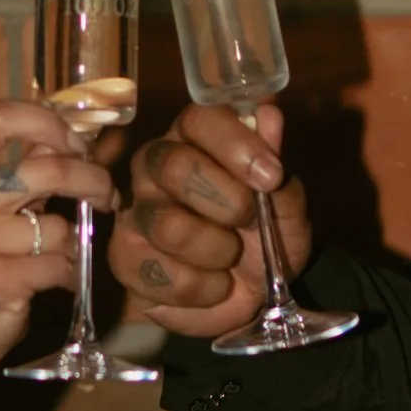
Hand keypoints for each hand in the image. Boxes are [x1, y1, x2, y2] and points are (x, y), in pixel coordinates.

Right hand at [0, 98, 111, 374]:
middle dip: (93, 180)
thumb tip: (79, 137)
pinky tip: (55, 279)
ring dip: (73, 242)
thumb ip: (24, 165)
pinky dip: (69, 274)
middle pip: (49, 169)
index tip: (77, 144)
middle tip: (107, 194)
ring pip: (59, 226)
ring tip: (57, 253)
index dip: (48, 122)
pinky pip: (58, 264)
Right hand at [108, 100, 311, 342]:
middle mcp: (156, 165)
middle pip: (175, 166)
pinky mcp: (124, 257)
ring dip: (217, 251)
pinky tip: (212, 284)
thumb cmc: (265, 238)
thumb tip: (268, 114)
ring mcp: (136, 211)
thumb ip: (276, 166)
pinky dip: (201, 288)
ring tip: (230, 257)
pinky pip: (160, 273)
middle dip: (227, 202)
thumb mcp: (286, 208)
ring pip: (169, 226)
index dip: (236, 143)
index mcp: (197, 139)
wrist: (249, 296)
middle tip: (249, 221)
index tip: (270, 176)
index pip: (201, 117)